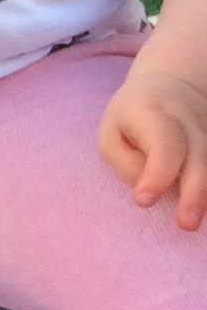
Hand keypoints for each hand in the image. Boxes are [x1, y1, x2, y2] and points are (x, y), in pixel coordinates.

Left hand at [99, 56, 206, 230]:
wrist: (174, 85)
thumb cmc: (133, 118)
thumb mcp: (112, 134)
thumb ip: (127, 164)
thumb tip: (153, 190)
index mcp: (154, 112)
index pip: (163, 144)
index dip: (156, 174)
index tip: (143, 201)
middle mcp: (190, 121)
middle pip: (198, 156)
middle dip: (194, 192)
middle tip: (186, 223)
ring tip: (198, 224)